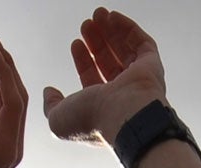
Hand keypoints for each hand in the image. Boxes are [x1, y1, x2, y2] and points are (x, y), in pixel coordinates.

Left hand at [42, 8, 165, 144]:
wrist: (124, 117)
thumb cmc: (93, 121)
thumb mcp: (58, 118)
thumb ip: (51, 105)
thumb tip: (49, 92)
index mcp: (102, 108)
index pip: (92, 77)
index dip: (83, 59)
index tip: (75, 43)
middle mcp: (121, 95)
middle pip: (108, 61)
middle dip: (96, 41)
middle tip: (86, 24)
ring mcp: (137, 81)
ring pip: (124, 50)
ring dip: (111, 30)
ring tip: (98, 14)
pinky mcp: (151, 67)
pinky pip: (142, 43)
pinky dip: (128, 28)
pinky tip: (114, 16)